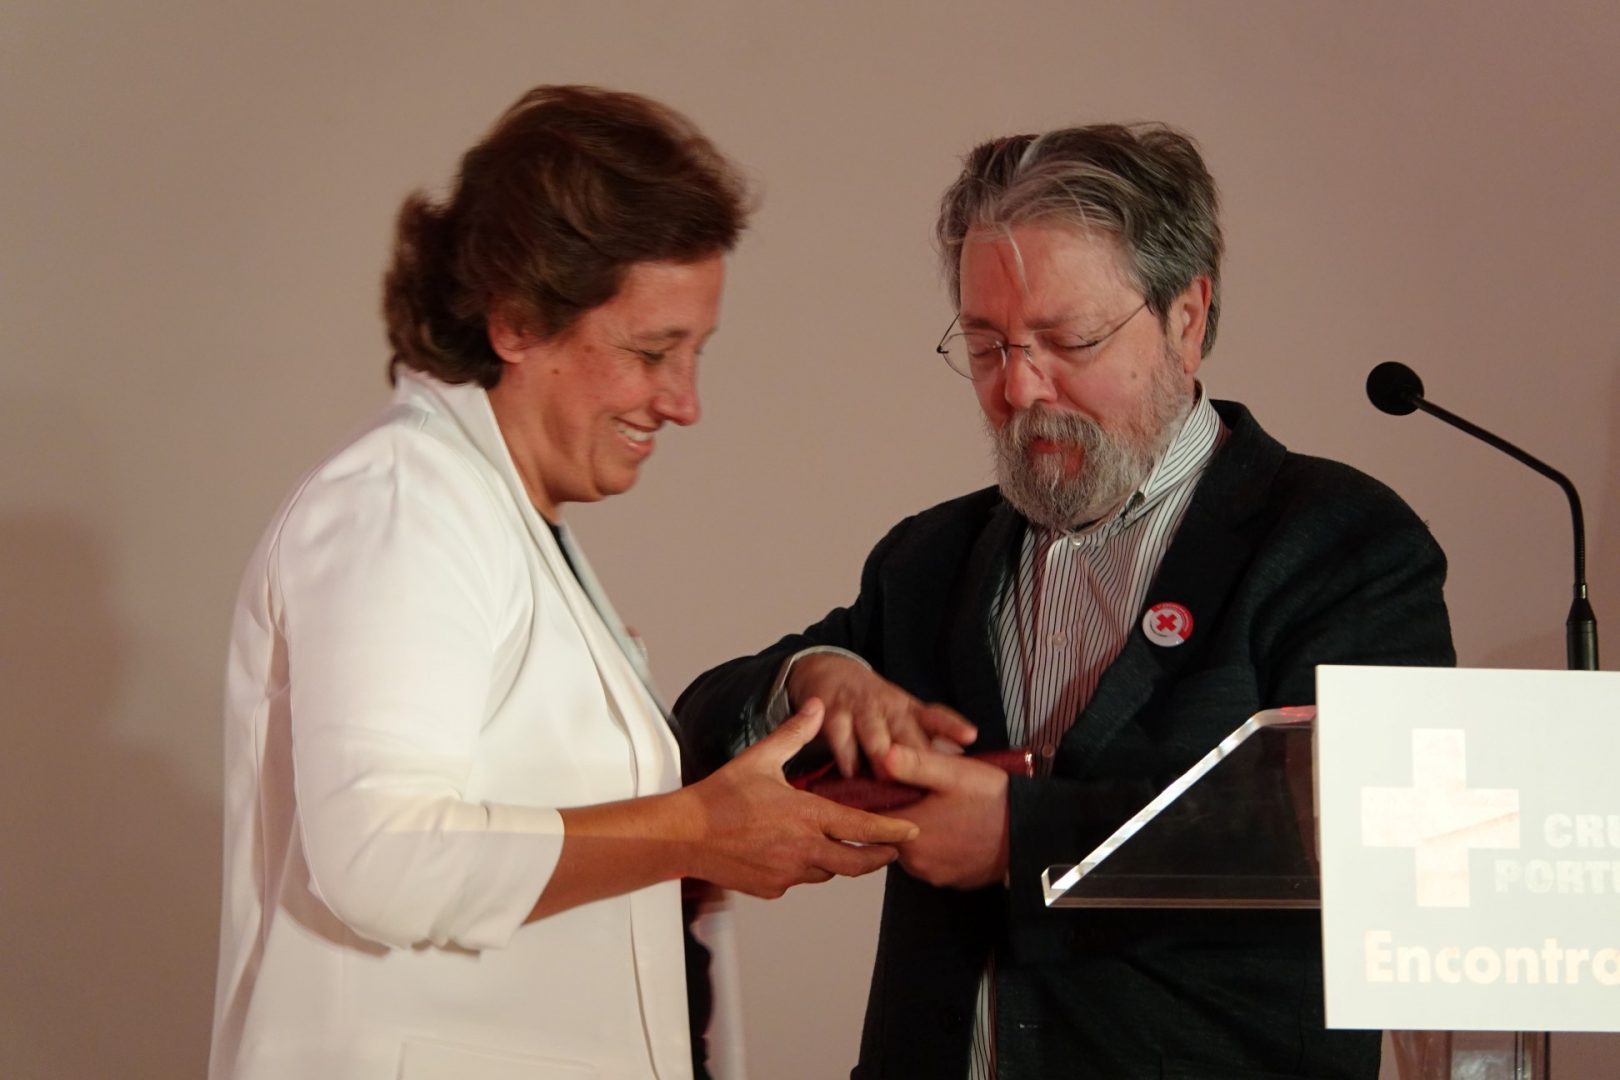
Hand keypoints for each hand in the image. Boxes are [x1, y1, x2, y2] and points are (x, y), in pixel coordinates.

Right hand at [679, 699, 918, 898]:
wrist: (684, 835)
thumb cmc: (719, 797)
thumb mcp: (760, 758)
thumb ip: (794, 733)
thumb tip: (816, 707)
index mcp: (805, 815)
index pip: (862, 827)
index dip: (892, 830)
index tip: (911, 829)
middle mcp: (802, 849)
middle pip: (856, 863)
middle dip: (879, 856)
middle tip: (892, 850)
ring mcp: (787, 873)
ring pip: (827, 872)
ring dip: (837, 860)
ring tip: (841, 846)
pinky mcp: (772, 887)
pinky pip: (799, 880)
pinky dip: (804, 868)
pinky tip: (794, 852)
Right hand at [788, 653, 976, 778]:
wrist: (829, 671)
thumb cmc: (873, 704)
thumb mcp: (901, 712)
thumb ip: (926, 735)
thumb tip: (959, 760)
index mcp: (908, 709)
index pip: (935, 717)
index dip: (952, 726)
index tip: (970, 736)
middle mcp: (887, 707)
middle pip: (904, 729)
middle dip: (915, 749)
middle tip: (927, 770)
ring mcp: (859, 709)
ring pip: (873, 732)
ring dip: (880, 750)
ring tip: (887, 772)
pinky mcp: (832, 713)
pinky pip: (839, 736)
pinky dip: (845, 754)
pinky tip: (850, 772)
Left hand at [880, 743, 1008, 889]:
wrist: (1032, 834)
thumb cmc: (993, 801)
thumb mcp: (954, 773)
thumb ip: (914, 765)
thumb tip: (882, 755)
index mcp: (909, 834)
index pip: (875, 817)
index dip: (879, 797)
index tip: (891, 784)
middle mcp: (917, 863)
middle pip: (893, 833)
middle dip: (905, 813)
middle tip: (927, 793)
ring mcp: (935, 875)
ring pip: (914, 848)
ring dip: (923, 830)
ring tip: (944, 809)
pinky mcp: (953, 881)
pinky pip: (935, 861)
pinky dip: (940, 846)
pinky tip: (956, 827)